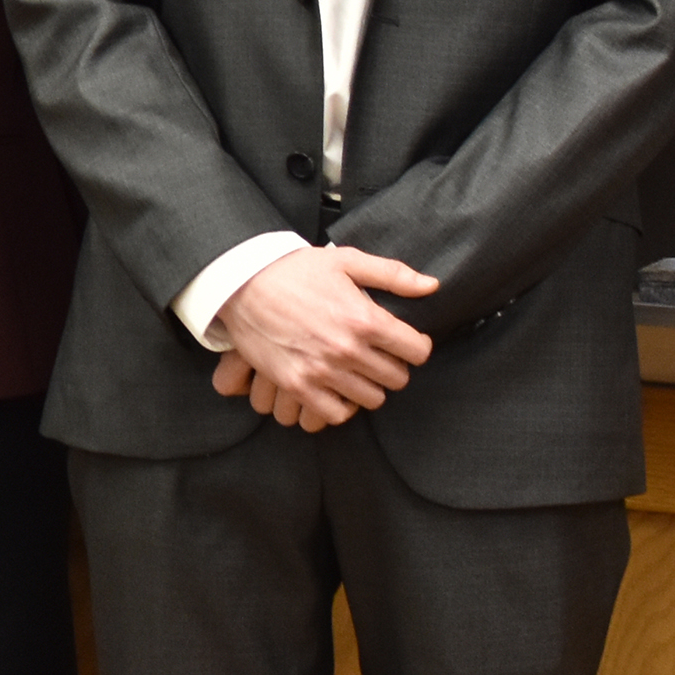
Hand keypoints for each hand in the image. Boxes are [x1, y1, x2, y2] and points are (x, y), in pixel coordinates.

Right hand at [207, 244, 438, 430]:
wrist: (242, 283)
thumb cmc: (295, 269)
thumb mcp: (347, 261)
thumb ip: (393, 274)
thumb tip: (432, 286)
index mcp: (365, 319)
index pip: (417, 351)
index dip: (416, 346)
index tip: (404, 342)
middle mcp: (347, 349)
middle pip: (397, 378)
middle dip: (393, 366)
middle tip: (378, 355)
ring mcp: (322, 371)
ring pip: (372, 399)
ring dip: (369, 385)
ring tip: (357, 371)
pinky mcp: (298, 385)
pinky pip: (337, 413)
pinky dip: (342, 404)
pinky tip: (337, 387)